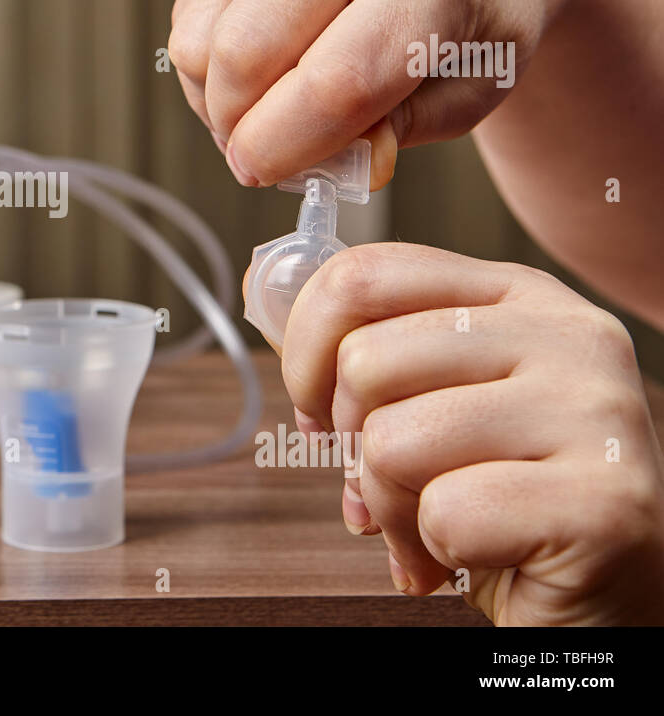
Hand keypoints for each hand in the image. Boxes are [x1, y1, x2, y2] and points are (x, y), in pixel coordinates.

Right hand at [169, 0, 587, 188]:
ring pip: (197, 32)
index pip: (333, 82)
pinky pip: (188, 4)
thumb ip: (391, 134)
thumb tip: (314, 161)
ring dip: (212, 92)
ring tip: (258, 99)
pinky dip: (206, 52)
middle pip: (243, 52)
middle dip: (234, 123)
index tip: (263, 172)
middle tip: (258, 144)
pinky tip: (255, 51)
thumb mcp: (468, 95)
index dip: (282, 146)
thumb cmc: (472, 17)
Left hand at [280, 242, 663, 624]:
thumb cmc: (506, 500)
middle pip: (365, 361)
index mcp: (517, 296)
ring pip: (393, 440)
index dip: (306, 349)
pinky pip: (445, 514)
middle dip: (354, 445)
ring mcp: (595, 412)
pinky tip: (479, 556)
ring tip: (439, 525)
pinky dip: (435, 551)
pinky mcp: (604, 500)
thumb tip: (265, 295)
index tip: (319, 408)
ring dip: (392, 506)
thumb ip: (357, 351)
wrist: (607, 600)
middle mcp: (568, 335)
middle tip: (398, 484)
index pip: (364, 273)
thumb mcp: (429, 403)